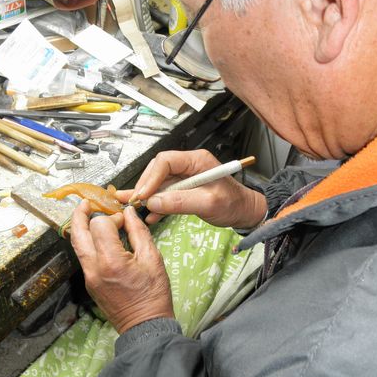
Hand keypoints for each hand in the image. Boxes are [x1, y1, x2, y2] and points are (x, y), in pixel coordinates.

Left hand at [70, 200, 173, 333]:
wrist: (145, 326)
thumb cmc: (153, 296)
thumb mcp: (152, 259)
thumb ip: (138, 232)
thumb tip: (129, 214)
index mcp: (111, 261)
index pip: (99, 225)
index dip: (112, 218)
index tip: (124, 221)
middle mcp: (94, 269)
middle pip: (77, 233)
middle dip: (80, 215)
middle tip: (86, 203)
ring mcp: (89, 277)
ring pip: (77, 246)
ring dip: (81, 229)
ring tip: (89, 217)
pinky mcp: (90, 283)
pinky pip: (84, 257)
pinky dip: (89, 243)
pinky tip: (100, 240)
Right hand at [116, 149, 266, 227]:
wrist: (244, 212)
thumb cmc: (234, 203)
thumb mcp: (209, 203)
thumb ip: (180, 202)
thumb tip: (154, 202)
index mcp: (196, 161)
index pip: (165, 161)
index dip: (150, 177)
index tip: (143, 195)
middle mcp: (188, 166)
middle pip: (157, 171)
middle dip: (144, 186)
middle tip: (134, 202)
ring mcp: (185, 178)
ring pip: (158, 184)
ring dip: (146, 196)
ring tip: (132, 207)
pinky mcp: (184, 190)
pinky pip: (164, 195)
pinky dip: (156, 205)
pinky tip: (149, 215)